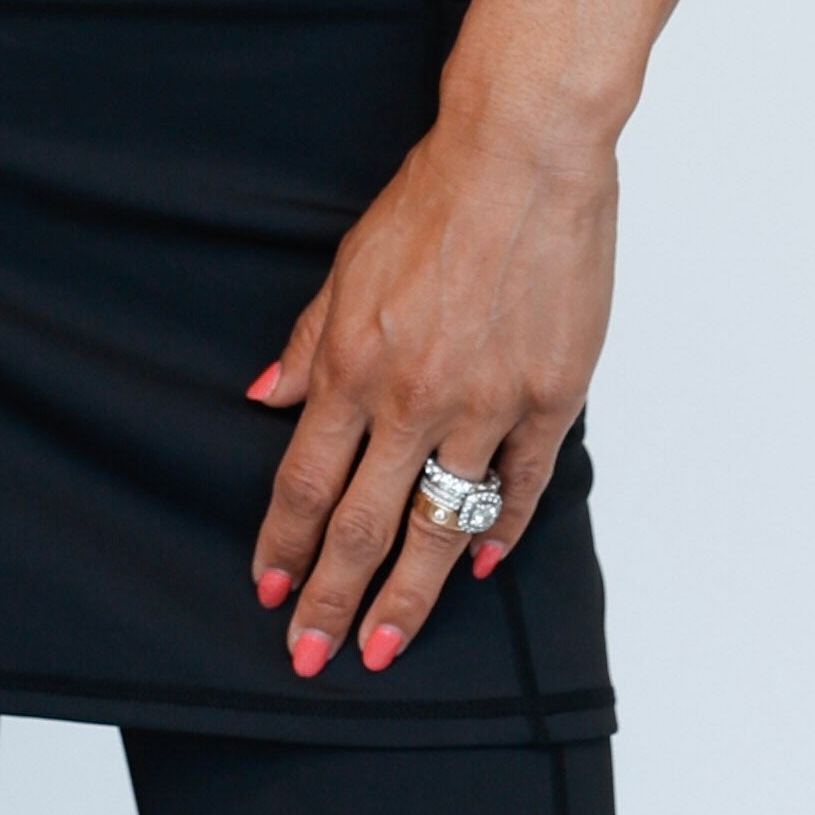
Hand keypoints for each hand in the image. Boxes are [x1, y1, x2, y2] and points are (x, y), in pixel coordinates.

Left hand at [245, 93, 618, 681]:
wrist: (523, 157)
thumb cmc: (432, 202)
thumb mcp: (344, 269)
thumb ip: (308, 344)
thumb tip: (264, 398)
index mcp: (354, 366)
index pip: (303, 482)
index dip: (282, 545)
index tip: (268, 594)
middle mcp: (415, 399)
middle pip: (364, 525)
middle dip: (330, 598)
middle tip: (312, 657)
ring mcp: (487, 404)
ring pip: (442, 524)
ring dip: (409, 594)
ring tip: (384, 644)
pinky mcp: (550, 396)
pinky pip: (519, 486)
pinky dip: (498, 533)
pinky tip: (475, 568)